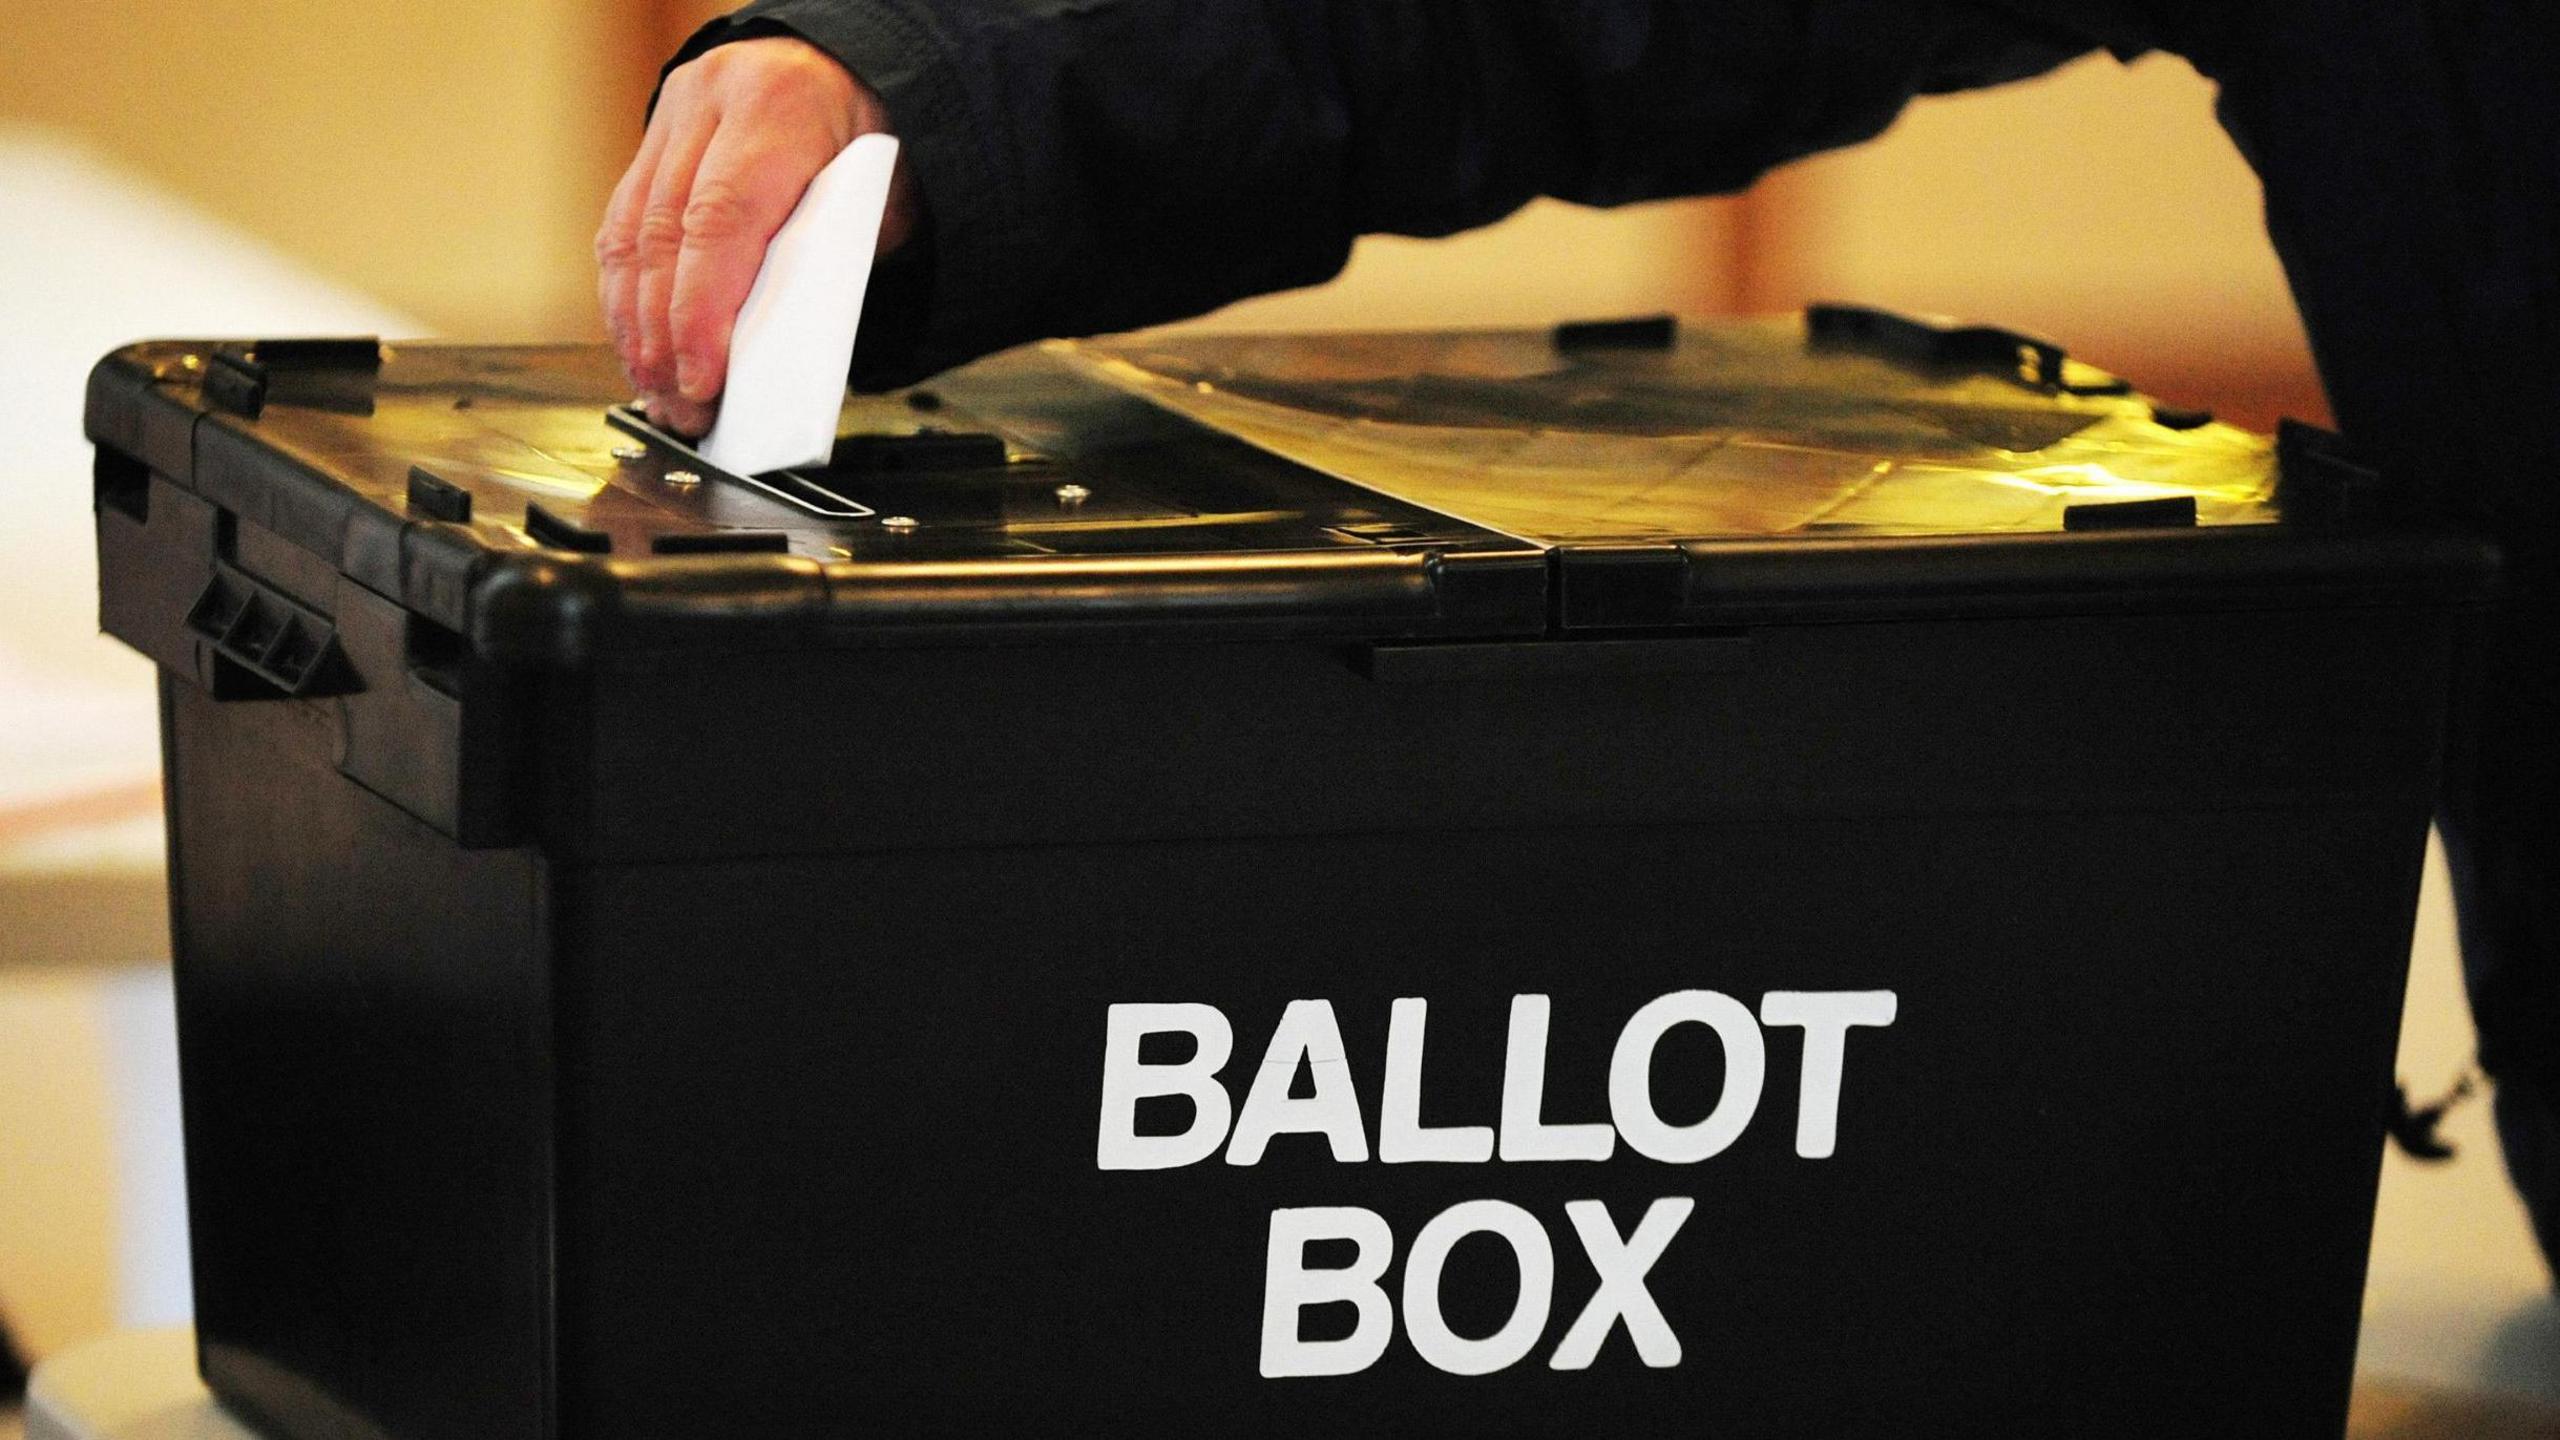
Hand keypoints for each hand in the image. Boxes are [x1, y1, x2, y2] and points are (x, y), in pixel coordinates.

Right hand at [597, 37, 915, 435]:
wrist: (847, 67)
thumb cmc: (867, 142)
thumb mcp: (875, 203)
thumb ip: (828, 267)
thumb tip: (779, 360)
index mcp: (778, 109)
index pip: (721, 222)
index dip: (700, 312)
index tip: (701, 380)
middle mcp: (711, 102)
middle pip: (663, 236)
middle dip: (664, 337)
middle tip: (681, 406)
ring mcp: (673, 117)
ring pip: (628, 235)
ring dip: (635, 326)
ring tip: (657, 390)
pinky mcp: (651, 141)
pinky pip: (622, 227)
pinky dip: (626, 295)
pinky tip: (638, 344)